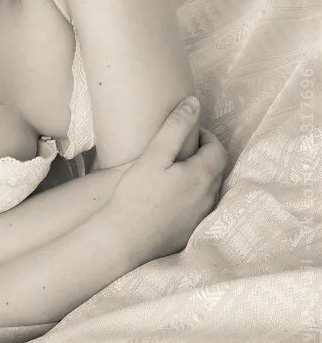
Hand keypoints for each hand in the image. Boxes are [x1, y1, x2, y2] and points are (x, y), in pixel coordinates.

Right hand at [106, 97, 227, 265]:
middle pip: (216, 169)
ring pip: (209, 189)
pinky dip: (192, 195)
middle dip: (204, 154)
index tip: (189, 132)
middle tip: (182, 147)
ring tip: (176, 170)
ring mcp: (201, 218)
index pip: (218, 149)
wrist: (124, 240)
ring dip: (199, 176)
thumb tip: (194, 103)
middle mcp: (209, 197)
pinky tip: (171, 196)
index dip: (206, 137)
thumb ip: (176, 127)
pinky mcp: (190, 232)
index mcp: (203, 176)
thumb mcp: (154, 155)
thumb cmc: (136, 194)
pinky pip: (200, 207)